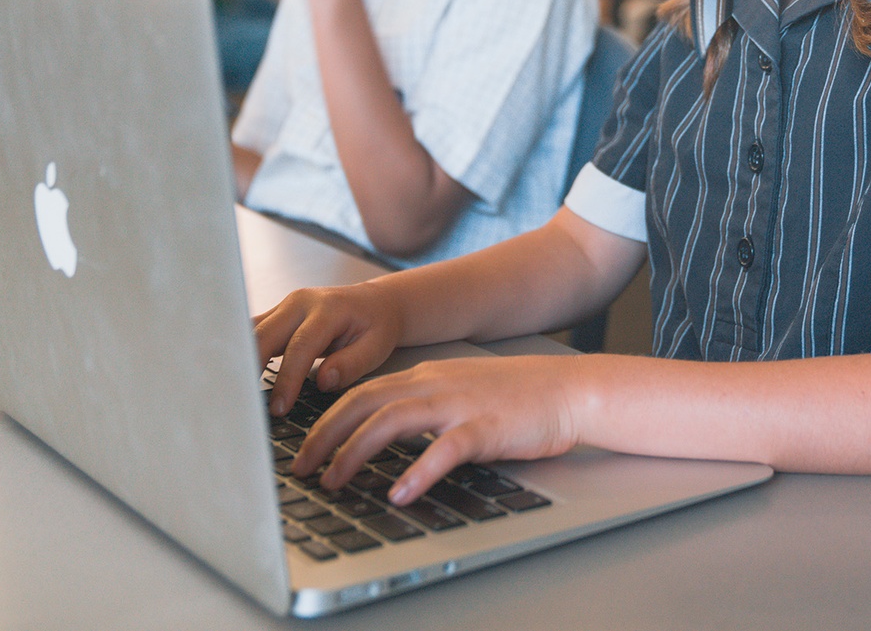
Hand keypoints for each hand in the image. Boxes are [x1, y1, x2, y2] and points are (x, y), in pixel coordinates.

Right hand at [252, 281, 403, 417]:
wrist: (376, 303)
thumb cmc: (377, 325)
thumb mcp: (376, 347)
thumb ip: (351, 364)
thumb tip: (323, 381)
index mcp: (328, 309)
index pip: (300, 346)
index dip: (287, 378)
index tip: (279, 407)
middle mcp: (301, 302)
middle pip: (265, 333)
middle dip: (252, 368)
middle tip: (245, 402)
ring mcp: (286, 305)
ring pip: (252, 331)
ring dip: (241, 359)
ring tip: (234, 390)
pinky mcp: (277, 314)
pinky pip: (254, 332)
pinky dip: (244, 352)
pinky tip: (237, 375)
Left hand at [295, 353, 584, 504]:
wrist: (569, 390)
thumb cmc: (517, 397)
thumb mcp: (459, 392)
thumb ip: (422, 407)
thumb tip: (380, 435)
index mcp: (426, 376)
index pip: (360, 393)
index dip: (325, 421)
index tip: (303, 448)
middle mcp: (435, 385)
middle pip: (364, 404)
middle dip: (325, 437)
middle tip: (301, 468)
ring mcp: (459, 404)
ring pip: (391, 421)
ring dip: (355, 453)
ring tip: (335, 482)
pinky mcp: (485, 427)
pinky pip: (443, 451)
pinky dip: (417, 473)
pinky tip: (399, 493)